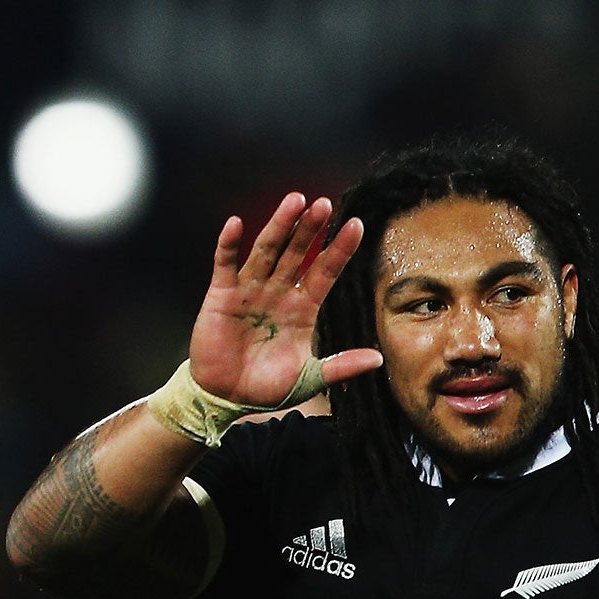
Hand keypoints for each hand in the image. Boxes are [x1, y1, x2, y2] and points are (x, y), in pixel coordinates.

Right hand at [186, 194, 379, 407]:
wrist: (226, 397)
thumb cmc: (266, 386)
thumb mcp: (308, 379)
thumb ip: (340, 366)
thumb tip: (378, 358)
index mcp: (302, 308)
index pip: (325, 271)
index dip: (339, 249)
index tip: (357, 225)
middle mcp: (279, 292)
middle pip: (297, 253)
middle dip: (310, 229)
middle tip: (324, 204)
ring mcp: (250, 290)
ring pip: (266, 250)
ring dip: (279, 225)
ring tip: (294, 201)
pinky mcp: (221, 296)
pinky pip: (225, 265)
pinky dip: (228, 244)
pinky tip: (235, 223)